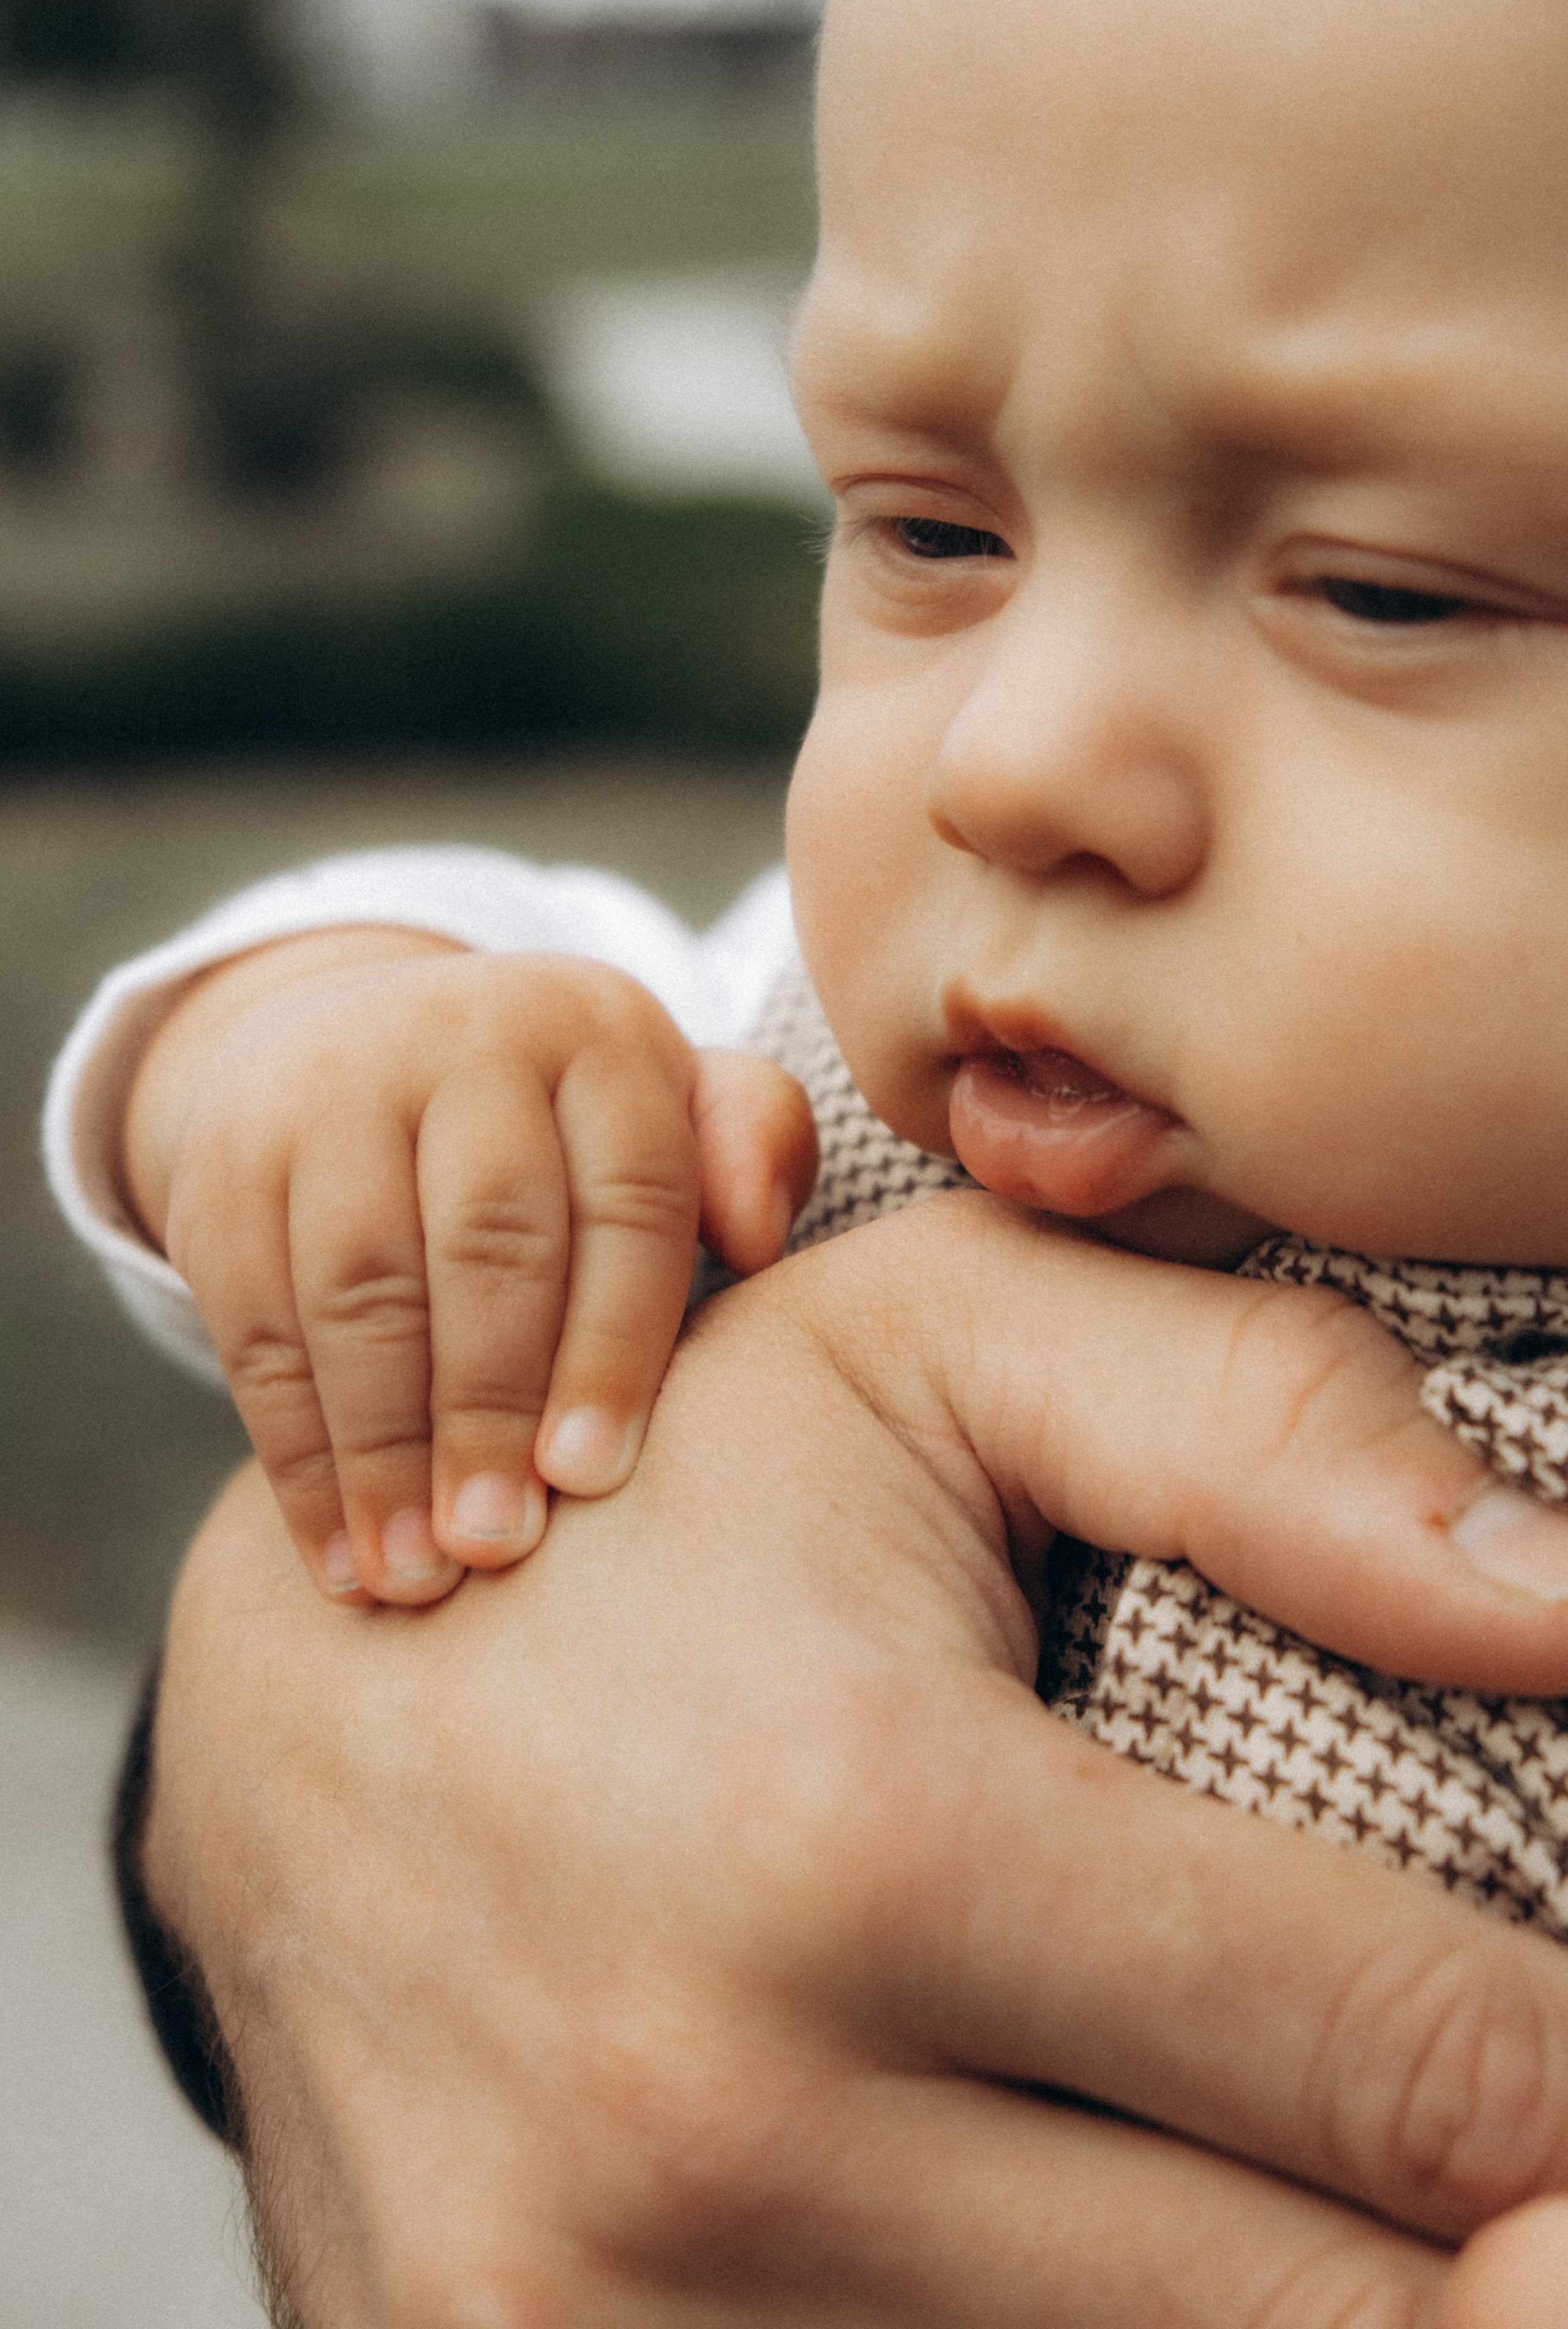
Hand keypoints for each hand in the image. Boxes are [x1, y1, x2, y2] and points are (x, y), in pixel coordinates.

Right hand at [125, 927, 815, 1605]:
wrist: (359, 1049)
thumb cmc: (562, 1131)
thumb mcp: (671, 1108)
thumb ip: (750, 1149)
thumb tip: (760, 1232)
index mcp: (598, 1028)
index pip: (625, 1195)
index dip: (612, 1346)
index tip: (594, 1478)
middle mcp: (463, 1035)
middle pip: (485, 1240)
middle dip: (491, 1408)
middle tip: (498, 1546)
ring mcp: (330, 1089)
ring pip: (357, 1286)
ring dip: (385, 1448)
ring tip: (416, 1575)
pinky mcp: (227, 1163)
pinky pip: (256, 1323)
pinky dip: (297, 1453)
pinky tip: (337, 1552)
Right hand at [146, 1195, 1567, 2324]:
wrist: (296, 1699)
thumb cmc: (657, 1488)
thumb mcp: (937, 1346)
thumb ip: (1265, 1427)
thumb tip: (1566, 1598)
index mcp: (861, 1835)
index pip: (1409, 2073)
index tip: (1560, 2046)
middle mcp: (724, 2128)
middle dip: (1489, 2255)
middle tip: (1488, 2159)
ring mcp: (595, 2321)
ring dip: (1269, 2316)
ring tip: (1271, 2179)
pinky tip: (1075, 2246)